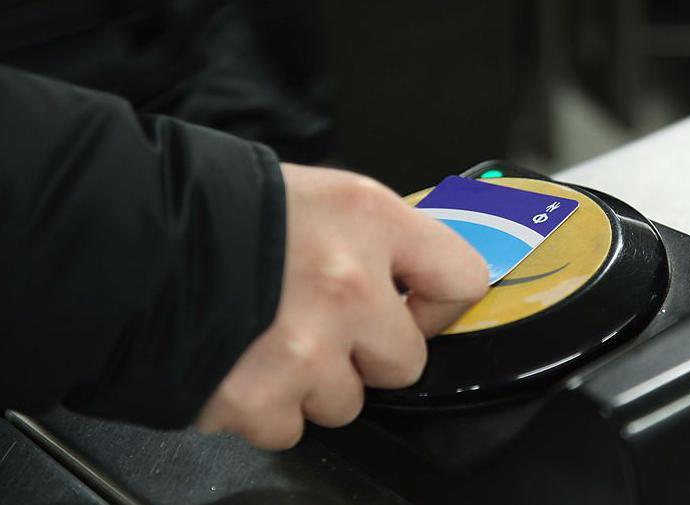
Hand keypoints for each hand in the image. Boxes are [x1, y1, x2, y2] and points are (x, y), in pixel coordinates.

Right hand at [195, 164, 487, 448]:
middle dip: (368, 354)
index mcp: (367, 220)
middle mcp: (347, 286)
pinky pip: (291, 428)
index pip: (461, 279)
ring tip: (267, 340)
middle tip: (322, 327)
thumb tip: (416, 276)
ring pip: (347, 403)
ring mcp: (305, 349)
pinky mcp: (259, 399)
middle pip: (407, 362)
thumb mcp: (315, 197)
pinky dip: (267, 408)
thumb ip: (374, 239)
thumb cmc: (218, 211)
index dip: (438, 302)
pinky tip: (239, 364)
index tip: (416, 307)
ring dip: (313, 383)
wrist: (122, 239)